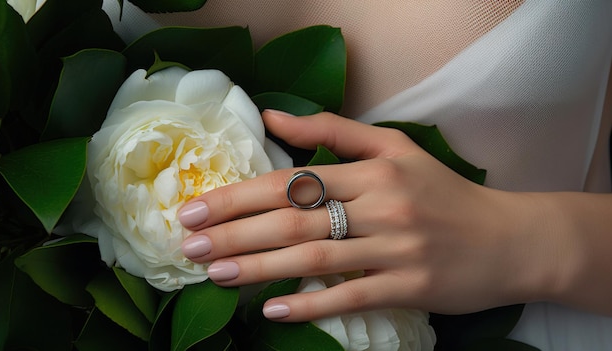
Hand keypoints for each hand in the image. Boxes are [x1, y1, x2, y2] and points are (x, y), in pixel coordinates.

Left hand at [177, 110, 553, 321]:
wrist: (509, 240)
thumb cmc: (444, 193)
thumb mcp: (396, 148)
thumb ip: (334, 131)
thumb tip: (273, 117)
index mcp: (374, 170)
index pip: (294, 181)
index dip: (240, 194)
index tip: (197, 208)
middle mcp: (382, 206)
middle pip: (294, 219)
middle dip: (235, 232)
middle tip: (190, 245)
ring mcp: (395, 250)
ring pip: (314, 258)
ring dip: (258, 268)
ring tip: (216, 274)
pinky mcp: (408, 288)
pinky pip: (349, 296)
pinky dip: (310, 304)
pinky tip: (272, 310)